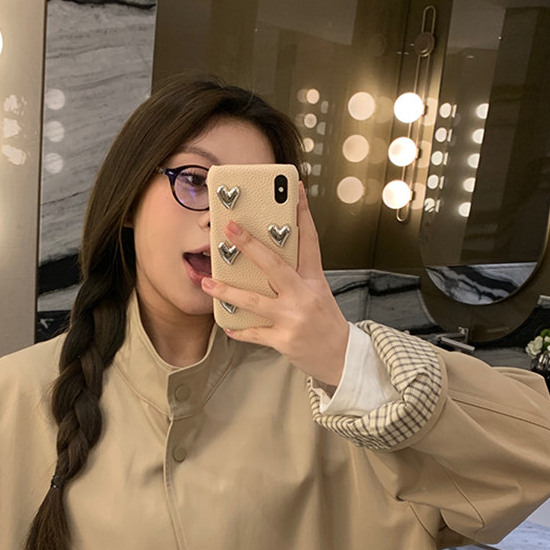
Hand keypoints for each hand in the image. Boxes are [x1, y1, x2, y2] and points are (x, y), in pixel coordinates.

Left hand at [201, 185, 349, 386]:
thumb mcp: (319, 292)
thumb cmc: (326, 323)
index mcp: (314, 279)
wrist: (341, 358)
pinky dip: (238, 329)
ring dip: (228, 291)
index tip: (294, 190)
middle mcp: (303, 295)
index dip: (302, 214)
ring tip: (208, 282)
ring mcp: (292, 318)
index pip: (309, 240)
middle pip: (274, 265)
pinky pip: (254, 332)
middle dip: (250, 245)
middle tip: (230, 229)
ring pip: (255, 300)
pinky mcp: (283, 339)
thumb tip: (268, 258)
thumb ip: (297, 274)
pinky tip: (226, 323)